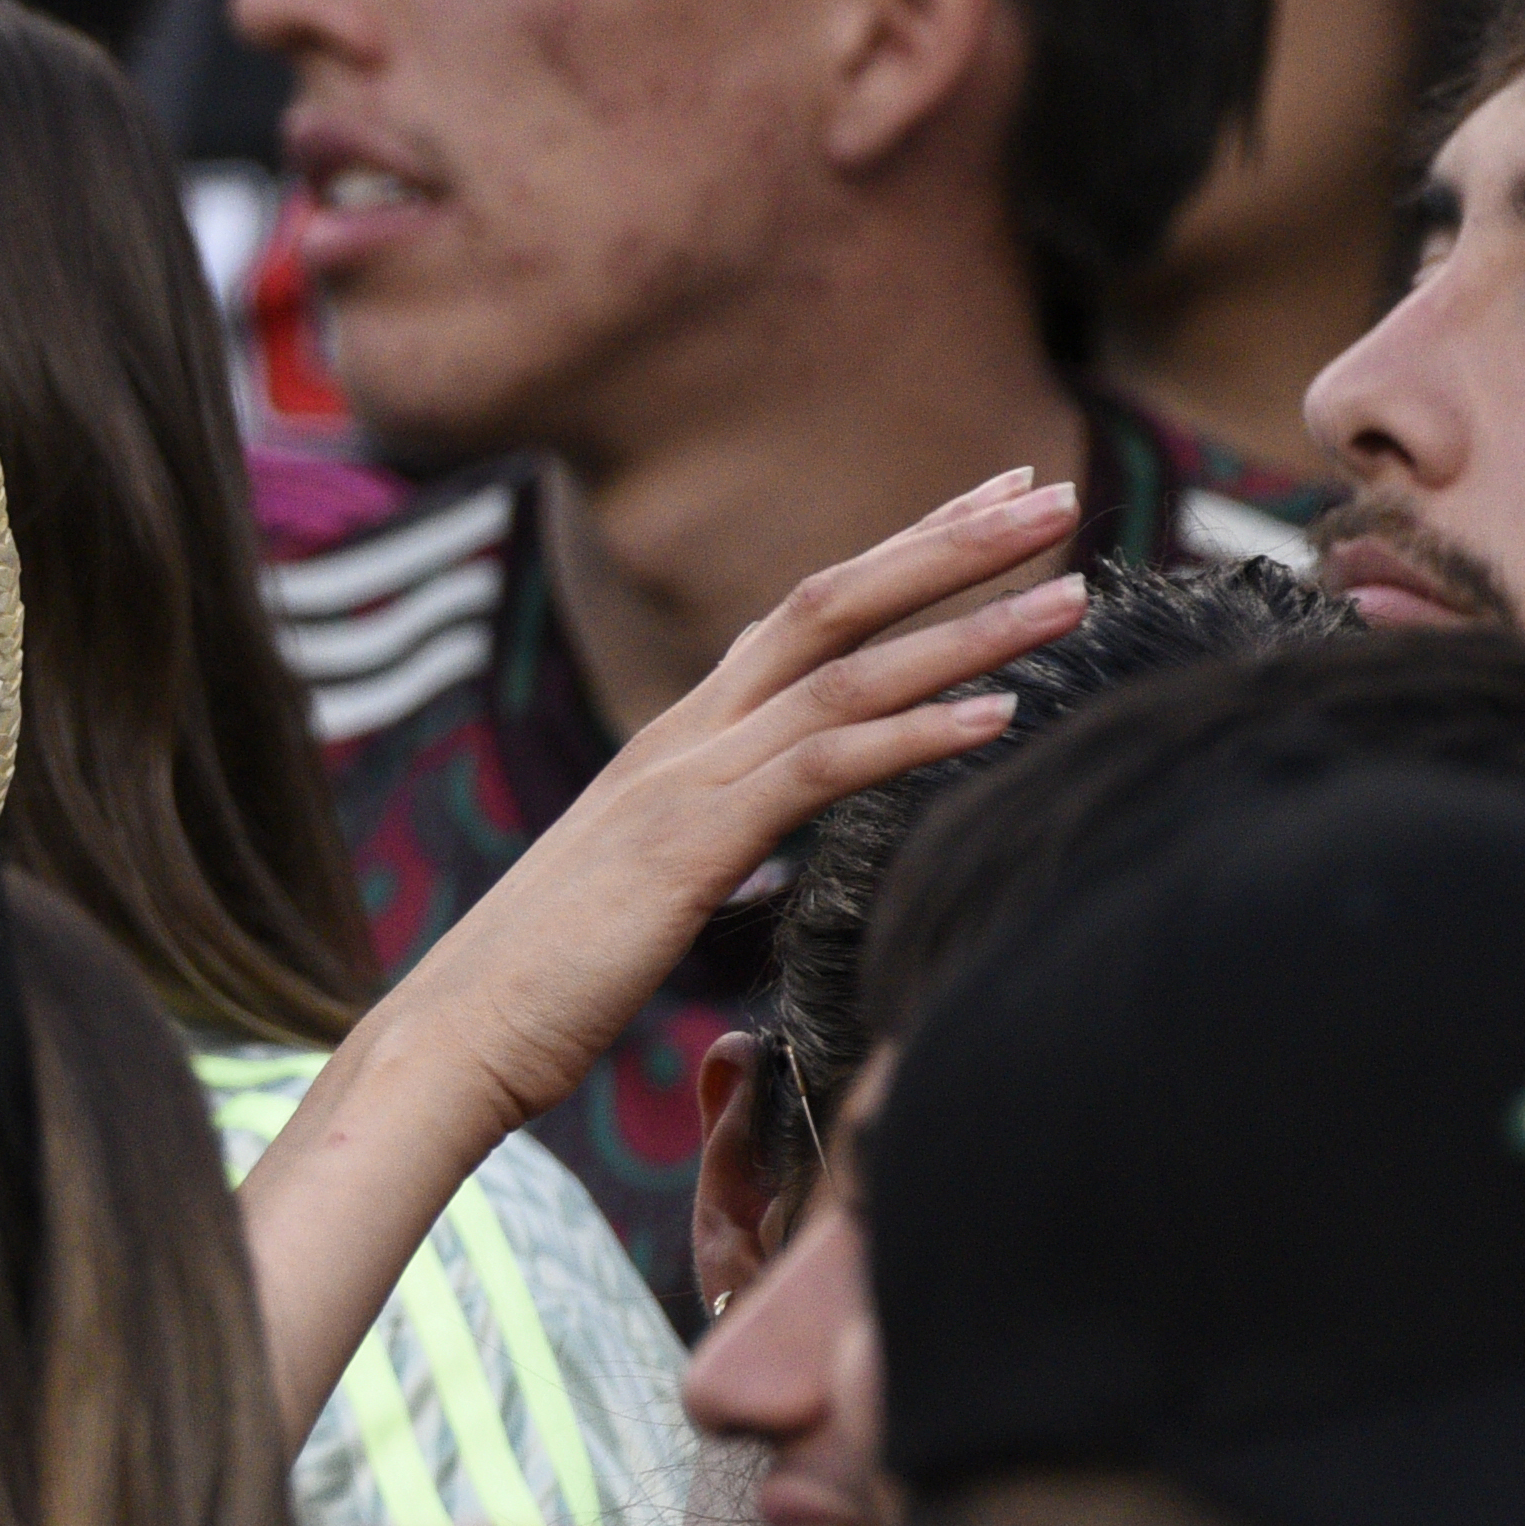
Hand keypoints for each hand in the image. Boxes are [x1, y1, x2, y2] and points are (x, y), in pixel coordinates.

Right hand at [240, 472, 1084, 1423]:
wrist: (453, 1034)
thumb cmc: (546, 984)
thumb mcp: (648, 891)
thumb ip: (712, 847)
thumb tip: (765, 854)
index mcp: (676, 742)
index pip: (802, 619)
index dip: (901, 556)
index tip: (990, 510)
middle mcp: (683, 736)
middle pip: (830, 604)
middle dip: (947, 545)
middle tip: (1052, 490)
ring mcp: (683, 781)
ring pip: (845, 673)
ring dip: (966, 629)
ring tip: (1071, 593)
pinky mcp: (690, 843)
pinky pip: (822, 768)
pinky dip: (916, 734)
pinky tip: (1000, 717)